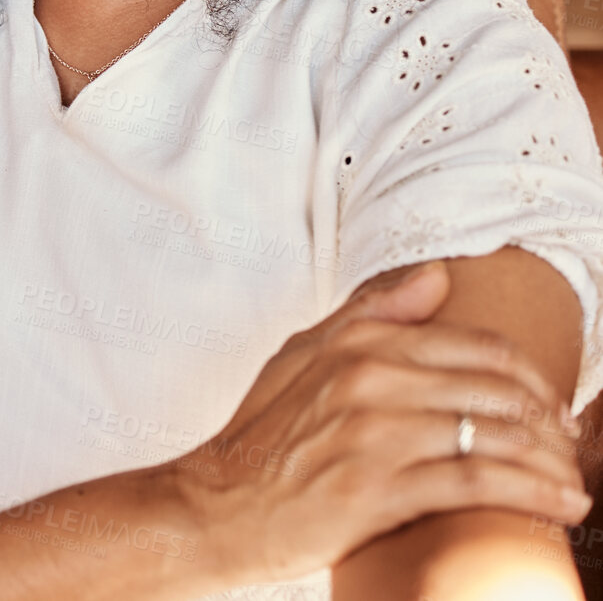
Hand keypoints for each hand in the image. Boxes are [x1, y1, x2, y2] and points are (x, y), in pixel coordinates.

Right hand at [179, 261, 588, 587]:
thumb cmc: (260, 438)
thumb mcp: (299, 356)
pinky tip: (560, 505)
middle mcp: (370, 382)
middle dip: (550, 422)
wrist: (216, 506)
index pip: (477, 346)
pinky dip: (534, 494)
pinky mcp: (379, 490)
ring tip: (570, 484)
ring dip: (553, 462)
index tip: (549, 405)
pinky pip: (479, 485)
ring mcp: (375, 435)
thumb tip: (434, 277)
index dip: (530, 376)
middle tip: (567, 447)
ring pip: (497, 435)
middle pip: (498, 390)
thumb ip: (369, 314)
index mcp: (357, 346)